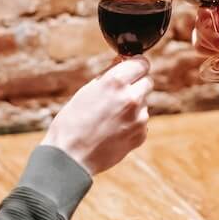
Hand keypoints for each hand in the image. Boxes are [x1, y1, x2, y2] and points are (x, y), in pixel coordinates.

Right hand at [41, 56, 152, 175]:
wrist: (71, 157)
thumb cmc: (72, 122)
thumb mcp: (86, 91)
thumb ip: (108, 76)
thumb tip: (121, 63)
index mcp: (116, 82)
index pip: (142, 62)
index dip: (136, 64)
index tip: (132, 67)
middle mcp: (131, 98)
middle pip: (148, 81)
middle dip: (137, 83)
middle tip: (120, 92)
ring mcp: (139, 118)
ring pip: (145, 103)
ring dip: (134, 105)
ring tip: (110, 116)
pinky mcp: (140, 135)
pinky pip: (142, 122)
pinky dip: (132, 123)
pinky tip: (114, 129)